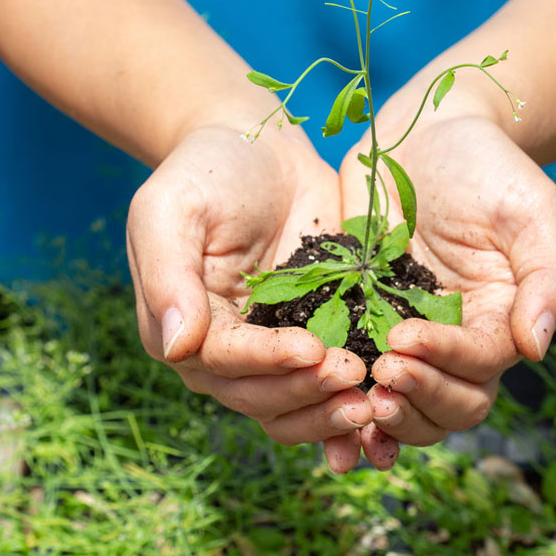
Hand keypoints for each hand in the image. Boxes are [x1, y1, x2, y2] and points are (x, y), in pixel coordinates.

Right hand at [126, 124, 373, 456]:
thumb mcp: (171, 211)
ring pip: (296, 401)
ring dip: (331, 409)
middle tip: (354, 375)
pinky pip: (331, 373)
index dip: (268, 362)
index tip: (311, 350)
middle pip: (262, 395)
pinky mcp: (318, 326)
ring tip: (374, 401)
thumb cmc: (207, 171)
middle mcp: (228, 349)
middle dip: (307, 390)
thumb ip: (166, 276)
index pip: (225, 362)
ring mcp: (275, 342)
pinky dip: (353, 393)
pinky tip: (388, 395)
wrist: (259, 146)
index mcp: (188, 326)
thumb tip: (177, 347)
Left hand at [340, 108, 555, 449]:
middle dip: (416, 398)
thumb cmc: (488, 165)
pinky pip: (355, 365)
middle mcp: (455, 334)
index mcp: (499, 317)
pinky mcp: (361, 310)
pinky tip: (320, 401)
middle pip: (449, 403)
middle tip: (380, 374)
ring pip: (405, 401)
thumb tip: (535, 350)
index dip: (445, 362)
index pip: (479, 366)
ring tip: (355, 400)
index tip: (405, 337)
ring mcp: (405, 326)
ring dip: (384, 416)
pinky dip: (343, 396)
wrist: (429, 131)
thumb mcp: (533, 211)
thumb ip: (550, 278)